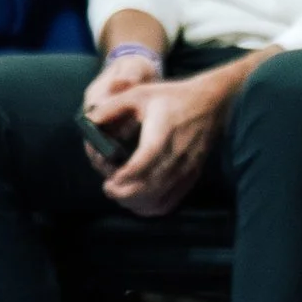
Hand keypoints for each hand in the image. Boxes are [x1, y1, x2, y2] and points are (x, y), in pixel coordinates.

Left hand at [94, 66, 236, 215]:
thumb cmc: (174, 97)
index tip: (108, 180)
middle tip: (109, 186)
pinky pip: (168, 203)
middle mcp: (176, 155)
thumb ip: (112, 108)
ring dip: (133, 203)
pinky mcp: (192, 175)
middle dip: (121, 194)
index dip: (120, 179)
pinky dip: (150, 208)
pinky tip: (140, 198)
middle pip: (145, 189)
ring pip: (155, 201)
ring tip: (123, 192)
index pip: (140, 166)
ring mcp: (186, 168)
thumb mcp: (140, 93)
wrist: (213, 101)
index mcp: (161, 134)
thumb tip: (88, 123)